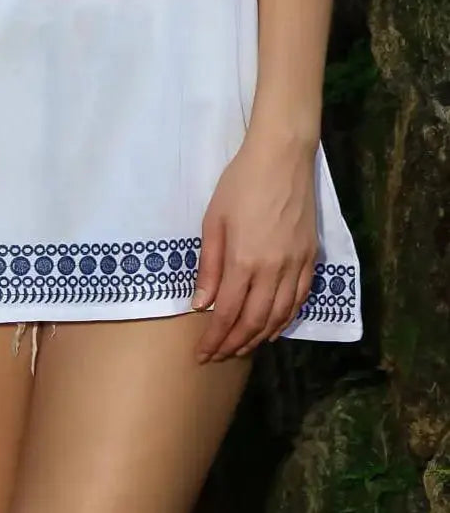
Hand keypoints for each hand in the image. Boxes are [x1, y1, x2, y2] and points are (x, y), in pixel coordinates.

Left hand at [191, 129, 318, 361]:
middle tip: (219, 356)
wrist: (281, 157)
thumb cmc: (240, 183)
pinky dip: (285, 320)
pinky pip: (299, 300)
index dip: (215, 338)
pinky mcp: (310, 258)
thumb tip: (201, 305)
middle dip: (234, 344)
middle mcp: (272, 270)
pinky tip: (274, 328)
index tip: (203, 354)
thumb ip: (209, 265)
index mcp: (243, 260)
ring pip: (278, 316)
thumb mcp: (213, 219)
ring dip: (259, 337)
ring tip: (242, 347)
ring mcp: (295, 266)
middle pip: (253, 321)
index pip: (227, 314)